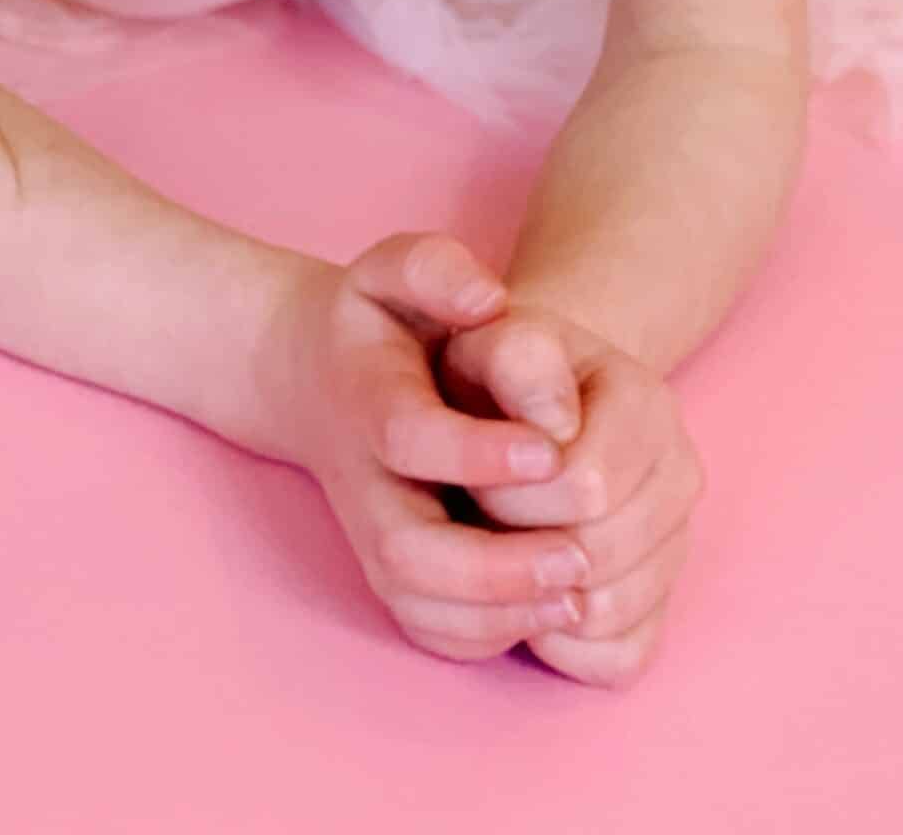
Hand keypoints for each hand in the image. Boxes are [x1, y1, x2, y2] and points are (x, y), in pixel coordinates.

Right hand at [270, 233, 598, 662]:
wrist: (322, 379)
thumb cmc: (381, 322)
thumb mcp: (398, 271)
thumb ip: (436, 268)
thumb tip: (487, 303)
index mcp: (363, 396)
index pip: (408, 436)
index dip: (478, 453)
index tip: (551, 452)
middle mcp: (361, 480)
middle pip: (406, 553)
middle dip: (496, 566)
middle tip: (580, 553)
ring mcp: (370, 536)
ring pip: (421, 608)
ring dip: (505, 611)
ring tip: (580, 589)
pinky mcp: (394, 578)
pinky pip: (436, 631)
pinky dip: (494, 634)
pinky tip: (557, 607)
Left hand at [432, 300, 705, 687]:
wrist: (518, 404)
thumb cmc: (498, 376)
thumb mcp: (495, 342)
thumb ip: (520, 360)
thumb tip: (554, 429)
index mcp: (647, 402)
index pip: (584, 488)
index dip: (510, 493)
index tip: (477, 470)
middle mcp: (680, 472)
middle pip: (597, 555)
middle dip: (518, 542)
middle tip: (483, 513)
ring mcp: (678, 542)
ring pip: (610, 613)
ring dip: (538, 594)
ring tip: (505, 547)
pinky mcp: (662, 601)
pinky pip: (619, 658)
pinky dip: (567, 646)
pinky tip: (532, 596)